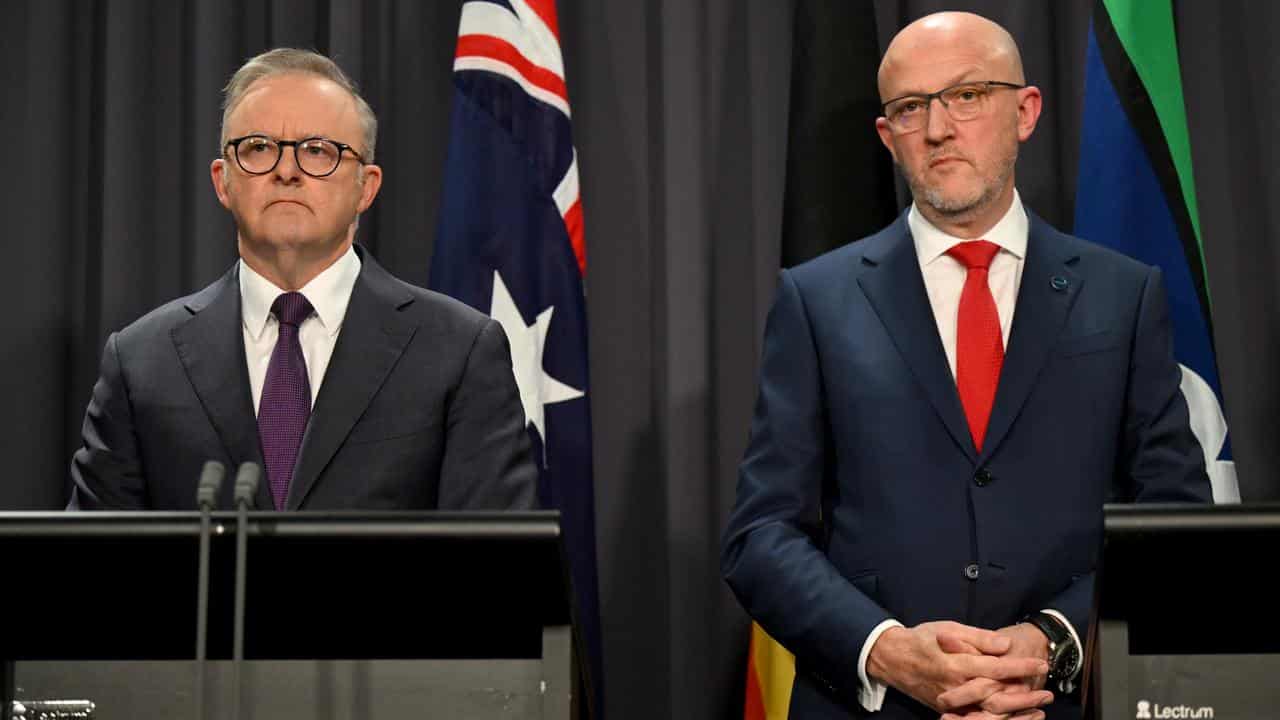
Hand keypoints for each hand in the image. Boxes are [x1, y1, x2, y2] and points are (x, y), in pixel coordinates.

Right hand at [866, 621, 1048, 712]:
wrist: (892, 658)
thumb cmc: (921, 639)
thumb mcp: (948, 628)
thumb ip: (978, 638)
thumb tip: (1004, 644)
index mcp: (956, 664)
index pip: (996, 667)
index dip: (1020, 666)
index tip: (1040, 663)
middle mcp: (955, 686)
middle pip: (997, 696)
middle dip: (1025, 696)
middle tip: (1047, 693)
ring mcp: (951, 702)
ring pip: (988, 712)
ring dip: (1015, 711)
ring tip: (1038, 709)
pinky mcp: (948, 710)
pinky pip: (975, 718)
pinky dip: (996, 718)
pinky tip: (1013, 716)